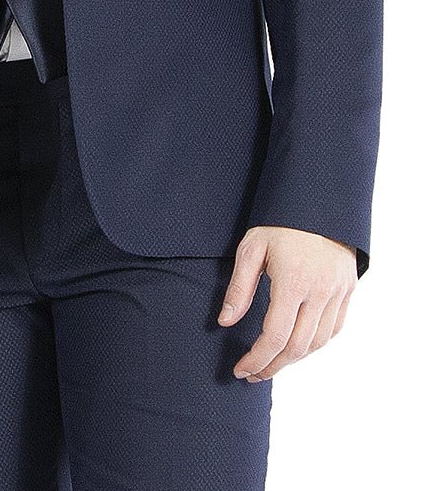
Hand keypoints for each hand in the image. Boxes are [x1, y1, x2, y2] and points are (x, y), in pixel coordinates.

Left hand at [218, 225, 357, 381]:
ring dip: (294, 359)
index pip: (274, 336)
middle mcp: (320, 291)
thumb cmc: (280, 222)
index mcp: (293, 281)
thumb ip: (239, 288)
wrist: (318, 199)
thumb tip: (225, 322)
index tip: (241, 370)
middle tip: (254, 373)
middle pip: (297, 347)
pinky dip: (316, 343)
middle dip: (273, 366)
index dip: (257, 359)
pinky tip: (298, 345)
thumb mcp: (252, 248)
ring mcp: (338, 292)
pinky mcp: (348, 289)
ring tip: (272, 362)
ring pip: (318, 342)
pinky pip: (334, 328)